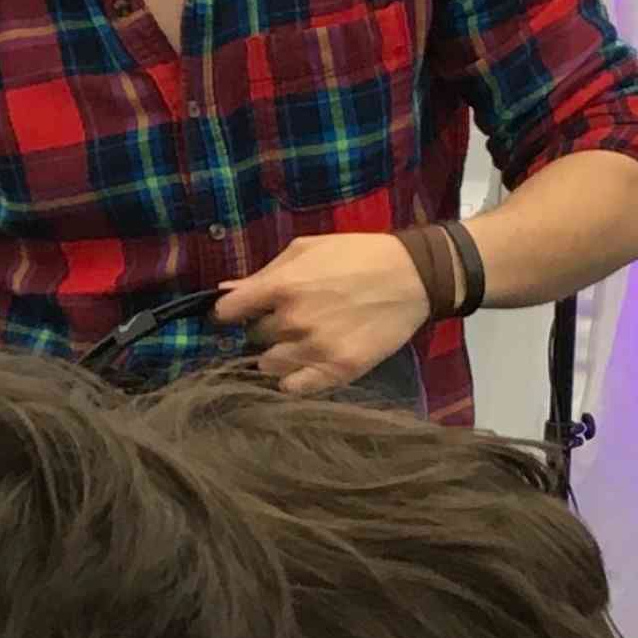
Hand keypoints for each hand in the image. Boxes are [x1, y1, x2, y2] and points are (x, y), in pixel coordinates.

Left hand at [212, 232, 433, 397]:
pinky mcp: (338, 370)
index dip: (229, 313)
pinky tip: (303, 367)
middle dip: (264, 329)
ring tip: (298, 343)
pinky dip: (293, 380)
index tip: (236, 314)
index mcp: (282, 286)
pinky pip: (294, 388)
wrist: (413, 276)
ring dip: (276, 355)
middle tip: (287, 321)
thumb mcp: (307, 250)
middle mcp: (293, 320)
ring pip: (268, 365)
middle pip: (253, 337)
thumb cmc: (357, 256)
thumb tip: (224, 291)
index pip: (227, 312)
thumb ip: (264, 272)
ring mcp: (315, 348)